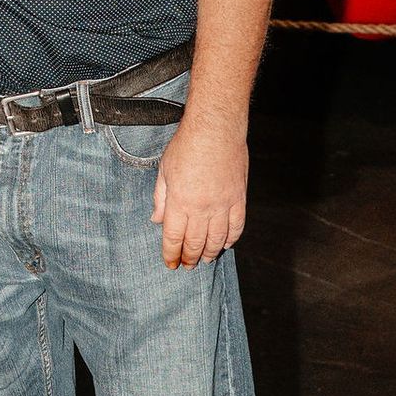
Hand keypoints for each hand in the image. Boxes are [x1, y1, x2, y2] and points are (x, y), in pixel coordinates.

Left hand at [152, 119, 247, 268]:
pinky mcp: (238, 198)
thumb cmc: (187, 145)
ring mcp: (223, 205)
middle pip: (195, 243)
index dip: (171, 254)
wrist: (216, 129)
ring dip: (210, 253)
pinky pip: (237, 226)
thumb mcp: (164, 171)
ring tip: (204, 259)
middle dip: (189, 258)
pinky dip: (231, 239)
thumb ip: (160, 198)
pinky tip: (226, 244)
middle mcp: (201, 208)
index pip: (174, 238)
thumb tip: (157, 220)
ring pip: (217, 239)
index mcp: (180, 201)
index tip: (170, 264)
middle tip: (187, 266)